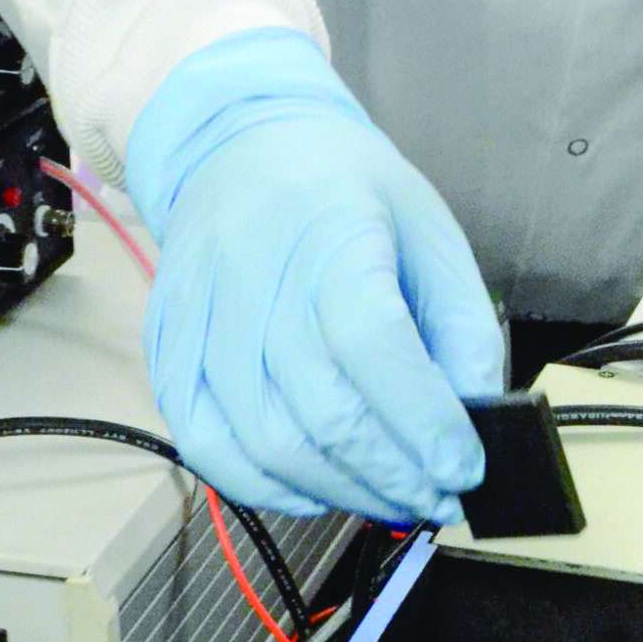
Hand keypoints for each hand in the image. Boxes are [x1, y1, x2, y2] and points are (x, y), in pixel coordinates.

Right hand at [123, 28, 503, 522]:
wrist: (240, 144)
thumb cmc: (346, 189)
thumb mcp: (429, 229)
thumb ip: (460, 323)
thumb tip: (475, 415)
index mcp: (329, 231)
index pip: (374, 345)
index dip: (423, 421)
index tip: (466, 469)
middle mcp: (254, 275)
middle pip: (322, 408)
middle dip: (392, 474)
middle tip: (438, 498)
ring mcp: (200, 317)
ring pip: (266, 442)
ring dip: (339, 490)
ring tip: (390, 498)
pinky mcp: (167, 351)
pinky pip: (207, 447)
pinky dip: (265, 487)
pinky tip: (316, 488)